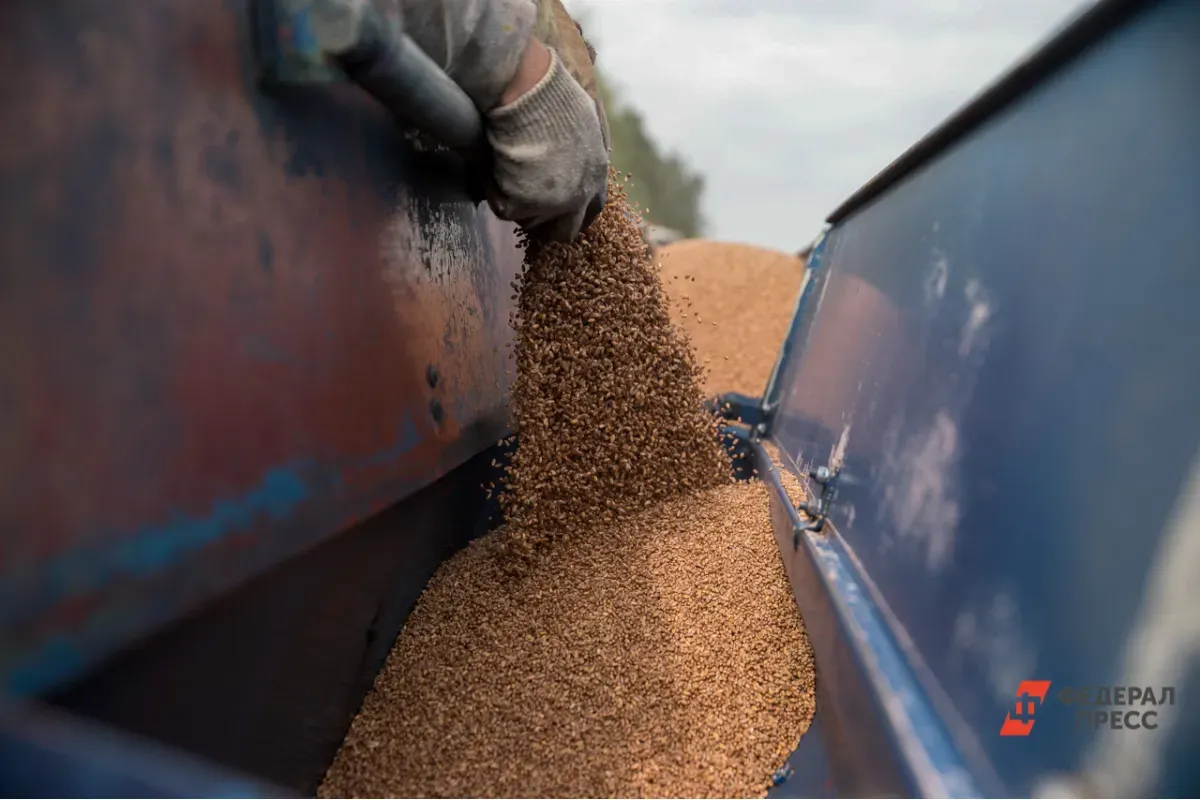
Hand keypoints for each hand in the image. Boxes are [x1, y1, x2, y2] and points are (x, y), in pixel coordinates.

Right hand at [484, 0, 609, 242]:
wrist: (528, 92)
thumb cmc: (554, 96)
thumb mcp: (587, 119)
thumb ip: (588, 147)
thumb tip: (580, 156)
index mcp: (597, 176)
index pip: (592, 208)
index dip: (575, 210)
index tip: (560, 206)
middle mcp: (579, 196)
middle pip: (565, 230)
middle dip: (547, 222)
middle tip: (527, 204)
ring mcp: (550, 205)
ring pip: (530, 220)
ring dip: (519, 202)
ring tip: (507, 170)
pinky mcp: (520, 206)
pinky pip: (502, 207)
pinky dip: (493, 190)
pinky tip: (492, 165)